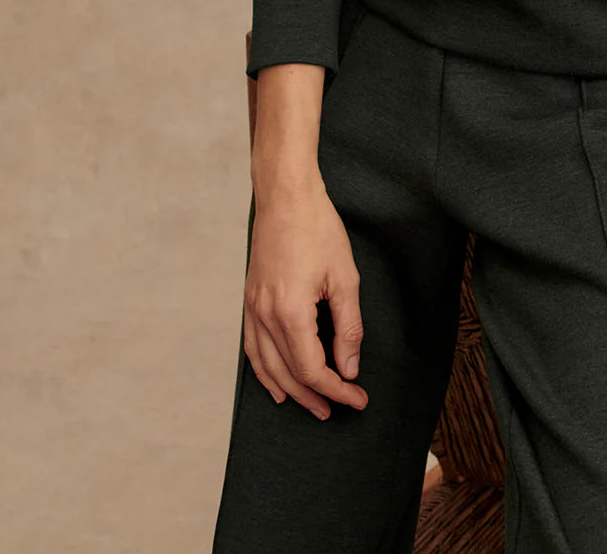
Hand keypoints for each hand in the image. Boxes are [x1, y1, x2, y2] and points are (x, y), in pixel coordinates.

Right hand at [243, 173, 370, 418]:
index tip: (357, 398)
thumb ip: (347, 327)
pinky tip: (275, 383)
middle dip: (315, 396)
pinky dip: (264, 372)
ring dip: (289, 391)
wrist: (285, 196)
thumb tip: (348, 366)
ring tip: (311, 406)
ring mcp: (253, 308)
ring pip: (267, 366)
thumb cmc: (317, 229)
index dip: (336, 389)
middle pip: (289, 374)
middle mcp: (266, 316)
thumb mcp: (344, 277)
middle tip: (338, 409)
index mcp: (291, 312)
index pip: (313, 369)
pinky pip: (253, 347)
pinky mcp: (249, 300)